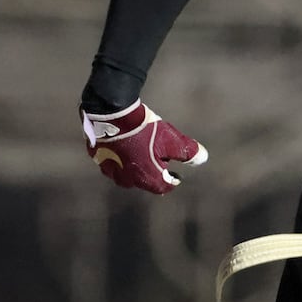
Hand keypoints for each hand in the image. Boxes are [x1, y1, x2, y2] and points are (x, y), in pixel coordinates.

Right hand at [80, 99, 207, 193]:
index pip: (162, 187)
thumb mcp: (172, 139)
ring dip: (135, 167)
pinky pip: (112, 163)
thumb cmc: (144, 129)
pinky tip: (124, 149)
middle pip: (143, 181)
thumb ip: (188, 152)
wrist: (112, 114)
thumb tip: (203, 159)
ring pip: (125, 174)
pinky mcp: (98, 158)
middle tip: (160, 162)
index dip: (172, 181)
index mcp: (145, 177)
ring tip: (142, 155)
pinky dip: (120, 159)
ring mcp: (109, 170)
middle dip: (152, 173)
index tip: (176, 175)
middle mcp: (126, 179)